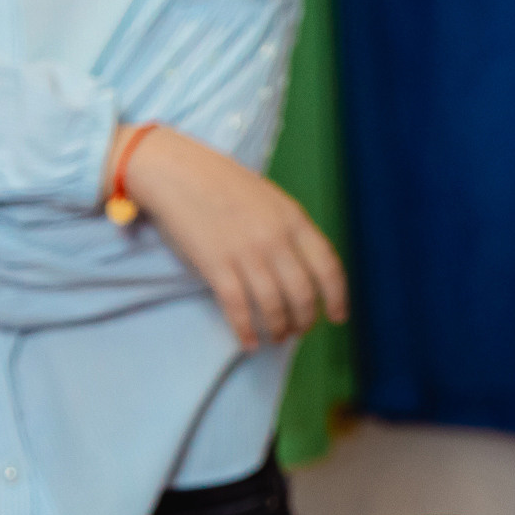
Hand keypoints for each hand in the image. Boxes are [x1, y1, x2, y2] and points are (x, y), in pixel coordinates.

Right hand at [117, 124, 347, 349]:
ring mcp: (246, 254)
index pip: (329, 268)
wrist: (177, 172)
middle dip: (305, 320)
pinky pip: (238, 308)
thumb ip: (292, 230)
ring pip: (274, 306)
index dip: (337, 298)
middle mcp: (276, 240)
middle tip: (300, 330)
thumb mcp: (272, 200)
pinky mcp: (216, 266)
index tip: (338, 317)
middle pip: (303, 294)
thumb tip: (306, 268)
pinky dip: (246, 331)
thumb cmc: (224, 185)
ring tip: (277, 338)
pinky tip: (248, 342)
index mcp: (295, 221)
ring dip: (278, 329)